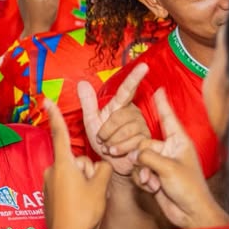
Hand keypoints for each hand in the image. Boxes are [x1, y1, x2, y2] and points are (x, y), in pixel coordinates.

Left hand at [43, 100, 112, 228]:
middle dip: (87, 171)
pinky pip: (68, 185)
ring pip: (73, 174)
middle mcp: (52, 170)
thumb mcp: (100, 187)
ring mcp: (49, 183)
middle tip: (92, 191)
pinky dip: (76, 192)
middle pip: (77, 160)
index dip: (55, 115)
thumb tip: (102, 165)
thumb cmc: (83, 212)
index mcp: (63, 164)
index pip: (60, 134)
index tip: (46, 100)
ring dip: (84, 183)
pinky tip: (79, 207)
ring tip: (86, 201)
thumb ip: (104, 169)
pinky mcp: (49, 195)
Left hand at [78, 62, 149, 176]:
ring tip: (109, 147)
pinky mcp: (146, 141)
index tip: (144, 66)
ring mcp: (141, 127)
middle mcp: (133, 114)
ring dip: (112, 142)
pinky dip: (120, 150)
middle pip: (119, 117)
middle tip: (102, 140)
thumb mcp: (91, 121)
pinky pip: (133, 143)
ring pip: (126, 131)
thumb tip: (81, 83)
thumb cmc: (102, 141)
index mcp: (120, 106)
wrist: (110, 163)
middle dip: (106, 131)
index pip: (127, 90)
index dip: (135, 78)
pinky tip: (116, 152)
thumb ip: (87, 103)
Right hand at [131, 89, 227, 228]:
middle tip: (117, 153)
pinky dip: (142, 180)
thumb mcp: (167, 168)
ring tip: (149, 181)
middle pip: (143, 142)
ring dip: (141, 171)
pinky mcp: (155, 176)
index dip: (162, 104)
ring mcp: (162, 163)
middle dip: (136, 154)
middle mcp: (170, 149)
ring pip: (139, 159)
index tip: (158, 89)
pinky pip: (139, 172)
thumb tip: (132, 155)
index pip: (168, 118)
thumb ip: (146, 156)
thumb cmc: (189, 188)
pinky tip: (151, 188)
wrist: (191, 213)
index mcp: (179, 141)